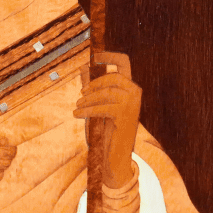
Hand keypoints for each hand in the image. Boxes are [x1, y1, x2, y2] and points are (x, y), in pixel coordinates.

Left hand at [74, 51, 140, 187]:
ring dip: (87, 100)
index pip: (124, 62)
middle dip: (93, 85)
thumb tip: (83, 67)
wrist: (116, 157)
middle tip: (81, 96)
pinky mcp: (125, 115)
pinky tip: (76, 115)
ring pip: (105, 92)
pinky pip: (102, 107)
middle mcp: (135, 92)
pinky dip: (86, 110)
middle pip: (111, 77)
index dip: (109, 55)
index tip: (94, 57)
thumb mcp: (97, 106)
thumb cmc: (106, 131)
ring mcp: (132, 103)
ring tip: (77, 108)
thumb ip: (92, 88)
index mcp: (130, 88)